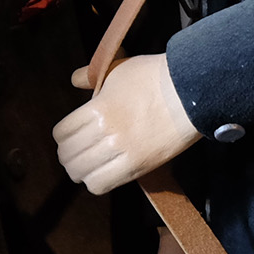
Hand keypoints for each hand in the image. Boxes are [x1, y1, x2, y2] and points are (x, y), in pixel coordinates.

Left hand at [52, 52, 199, 194]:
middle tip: (74, 156)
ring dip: (80, 172)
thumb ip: (91, 76)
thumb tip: (75, 79)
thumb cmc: (154, 77)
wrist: (190, 91)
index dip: (62, 137)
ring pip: (82, 172)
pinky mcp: (138, 166)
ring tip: (85, 169)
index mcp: (96, 108)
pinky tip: (100, 176)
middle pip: (68, 154)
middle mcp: (105, 131)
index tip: (68, 138)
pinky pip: (102, 184)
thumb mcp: (118, 69)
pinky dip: (96, 182)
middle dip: (67, 156)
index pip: (62, 132)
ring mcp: (121, 150)